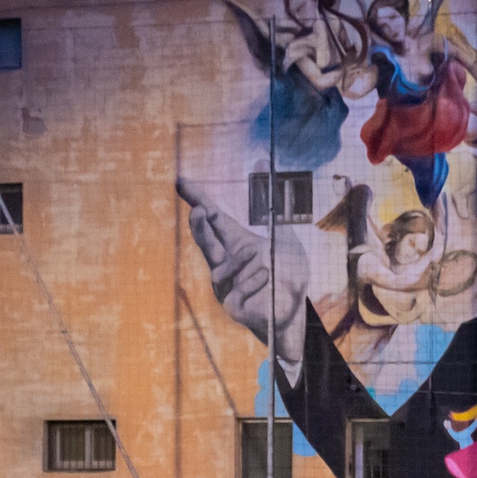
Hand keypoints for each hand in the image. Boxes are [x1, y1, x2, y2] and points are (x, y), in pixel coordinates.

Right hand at [178, 177, 308, 357]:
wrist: (295, 310)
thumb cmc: (288, 275)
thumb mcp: (287, 242)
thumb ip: (277, 211)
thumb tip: (263, 167)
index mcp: (235, 244)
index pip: (214, 220)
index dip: (197, 200)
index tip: (181, 182)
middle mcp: (225, 263)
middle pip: (206, 242)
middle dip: (199, 227)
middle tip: (198, 211)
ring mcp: (226, 286)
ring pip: (224, 268)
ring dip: (246, 263)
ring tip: (264, 263)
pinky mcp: (233, 306)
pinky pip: (238, 291)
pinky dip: (254, 281)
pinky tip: (266, 278)